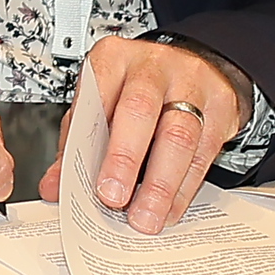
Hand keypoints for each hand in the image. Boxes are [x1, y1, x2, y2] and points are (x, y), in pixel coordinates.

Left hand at [39, 36, 246, 233]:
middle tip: (114, 198)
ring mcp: (190, 85)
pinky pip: (203, 153)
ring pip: (178, 135)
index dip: (90, 141)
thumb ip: (77, 142)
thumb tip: (55, 186)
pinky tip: (170, 207)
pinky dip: (184, 187)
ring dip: (160, 184)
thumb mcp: (101, 100)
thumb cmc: (137, 86)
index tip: (88, 181)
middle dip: (124, 160)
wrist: (194, 64)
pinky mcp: (220, 109)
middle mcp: (152, 67)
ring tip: (146, 215)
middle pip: (138, 110)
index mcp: (113, 59)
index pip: (98, 96)